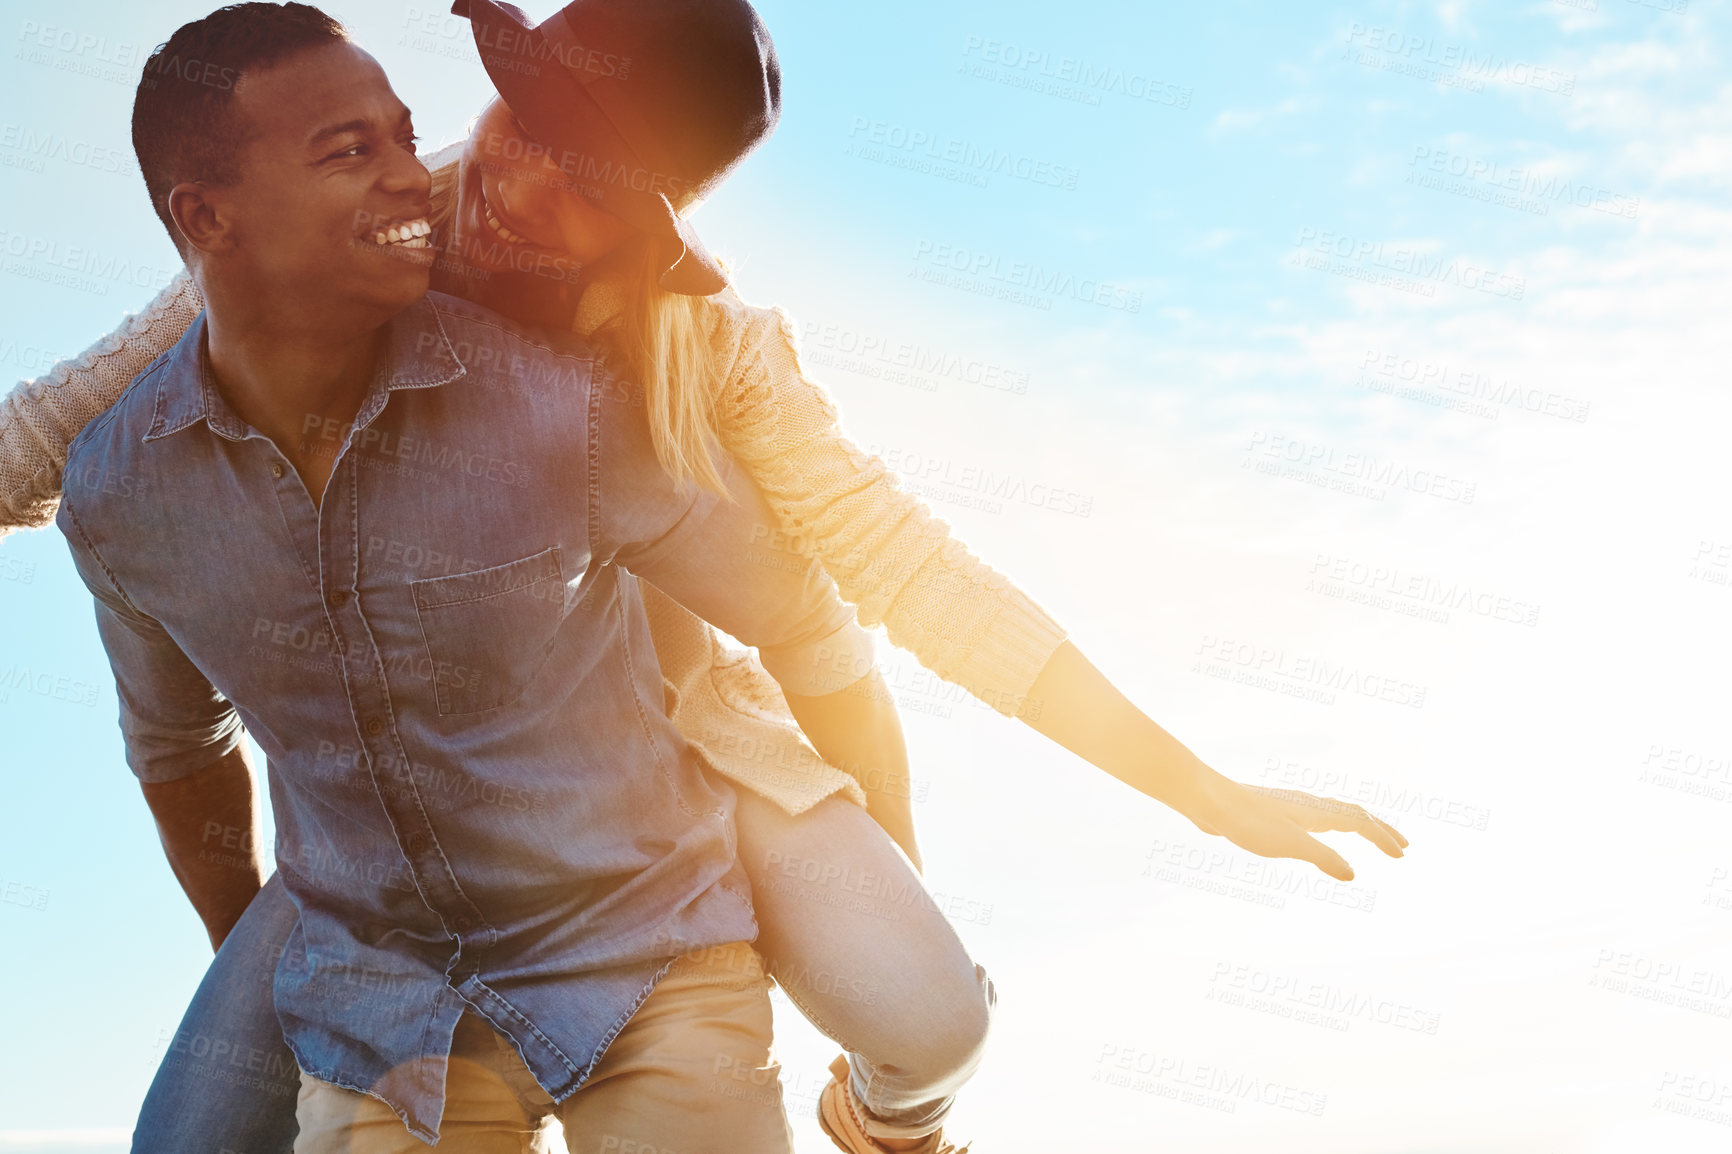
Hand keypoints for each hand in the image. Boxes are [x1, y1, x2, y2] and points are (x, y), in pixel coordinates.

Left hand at [1169, 767, 1407, 881]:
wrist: (1210, 801)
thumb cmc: (1249, 822)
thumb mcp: (1291, 845)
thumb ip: (1324, 858)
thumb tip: (1352, 875)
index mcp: (1317, 811)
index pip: (1361, 822)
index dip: (1383, 838)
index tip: (1402, 855)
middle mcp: (1309, 804)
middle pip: (1353, 813)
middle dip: (1379, 829)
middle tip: (1401, 845)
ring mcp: (1292, 806)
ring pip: (1334, 812)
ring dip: (1357, 824)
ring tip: (1368, 835)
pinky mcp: (1275, 811)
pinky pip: (1315, 816)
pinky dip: (1333, 824)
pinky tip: (1319, 832)